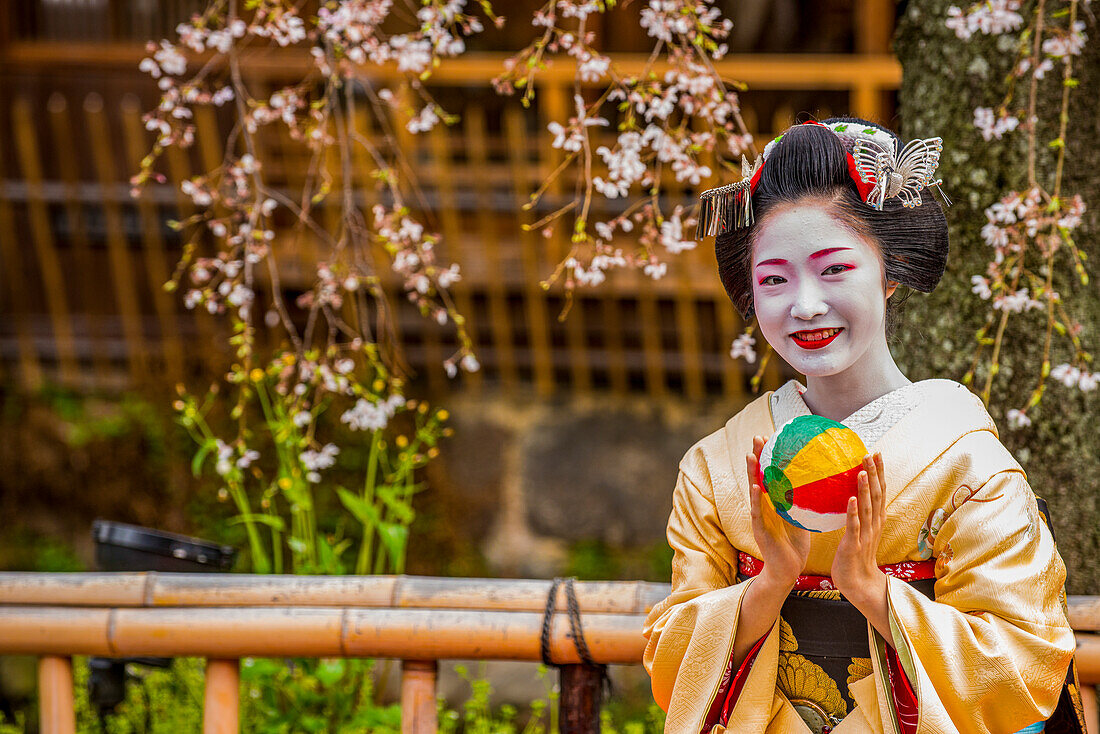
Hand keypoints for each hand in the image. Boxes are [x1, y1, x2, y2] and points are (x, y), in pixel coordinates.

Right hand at [747, 435, 810, 588]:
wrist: (787, 570)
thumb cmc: (795, 545)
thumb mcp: (802, 518)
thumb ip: (806, 502)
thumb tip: (825, 485)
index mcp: (774, 502)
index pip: (771, 474)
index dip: (771, 457)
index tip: (774, 438)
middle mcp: (764, 505)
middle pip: (758, 476)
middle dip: (758, 456)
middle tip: (759, 437)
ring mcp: (759, 516)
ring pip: (753, 489)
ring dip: (751, 472)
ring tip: (751, 455)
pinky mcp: (759, 528)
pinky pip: (757, 511)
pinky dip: (755, 498)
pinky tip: (755, 486)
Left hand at [831, 453, 887, 605]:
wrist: (859, 583)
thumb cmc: (856, 556)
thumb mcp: (860, 531)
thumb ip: (859, 513)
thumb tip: (852, 495)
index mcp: (875, 520)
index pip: (880, 491)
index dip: (879, 472)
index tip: (876, 453)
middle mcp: (873, 524)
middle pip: (877, 495)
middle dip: (874, 474)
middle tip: (871, 453)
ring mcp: (864, 535)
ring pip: (867, 508)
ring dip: (865, 489)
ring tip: (862, 471)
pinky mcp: (853, 545)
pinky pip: (854, 527)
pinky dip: (853, 512)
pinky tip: (851, 499)